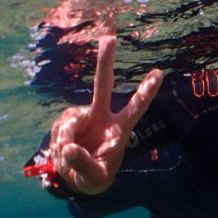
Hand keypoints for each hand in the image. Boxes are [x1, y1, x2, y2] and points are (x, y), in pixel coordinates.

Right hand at [49, 29, 161, 193]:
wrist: (75, 178)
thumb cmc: (94, 179)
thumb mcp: (93, 180)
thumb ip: (83, 164)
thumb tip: (69, 146)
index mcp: (119, 130)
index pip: (136, 108)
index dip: (146, 92)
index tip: (159, 73)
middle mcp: (102, 117)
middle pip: (103, 85)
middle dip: (105, 62)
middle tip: (110, 38)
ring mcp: (83, 116)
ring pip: (69, 123)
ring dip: (65, 142)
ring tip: (69, 159)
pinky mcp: (66, 121)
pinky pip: (59, 130)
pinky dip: (58, 144)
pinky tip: (62, 154)